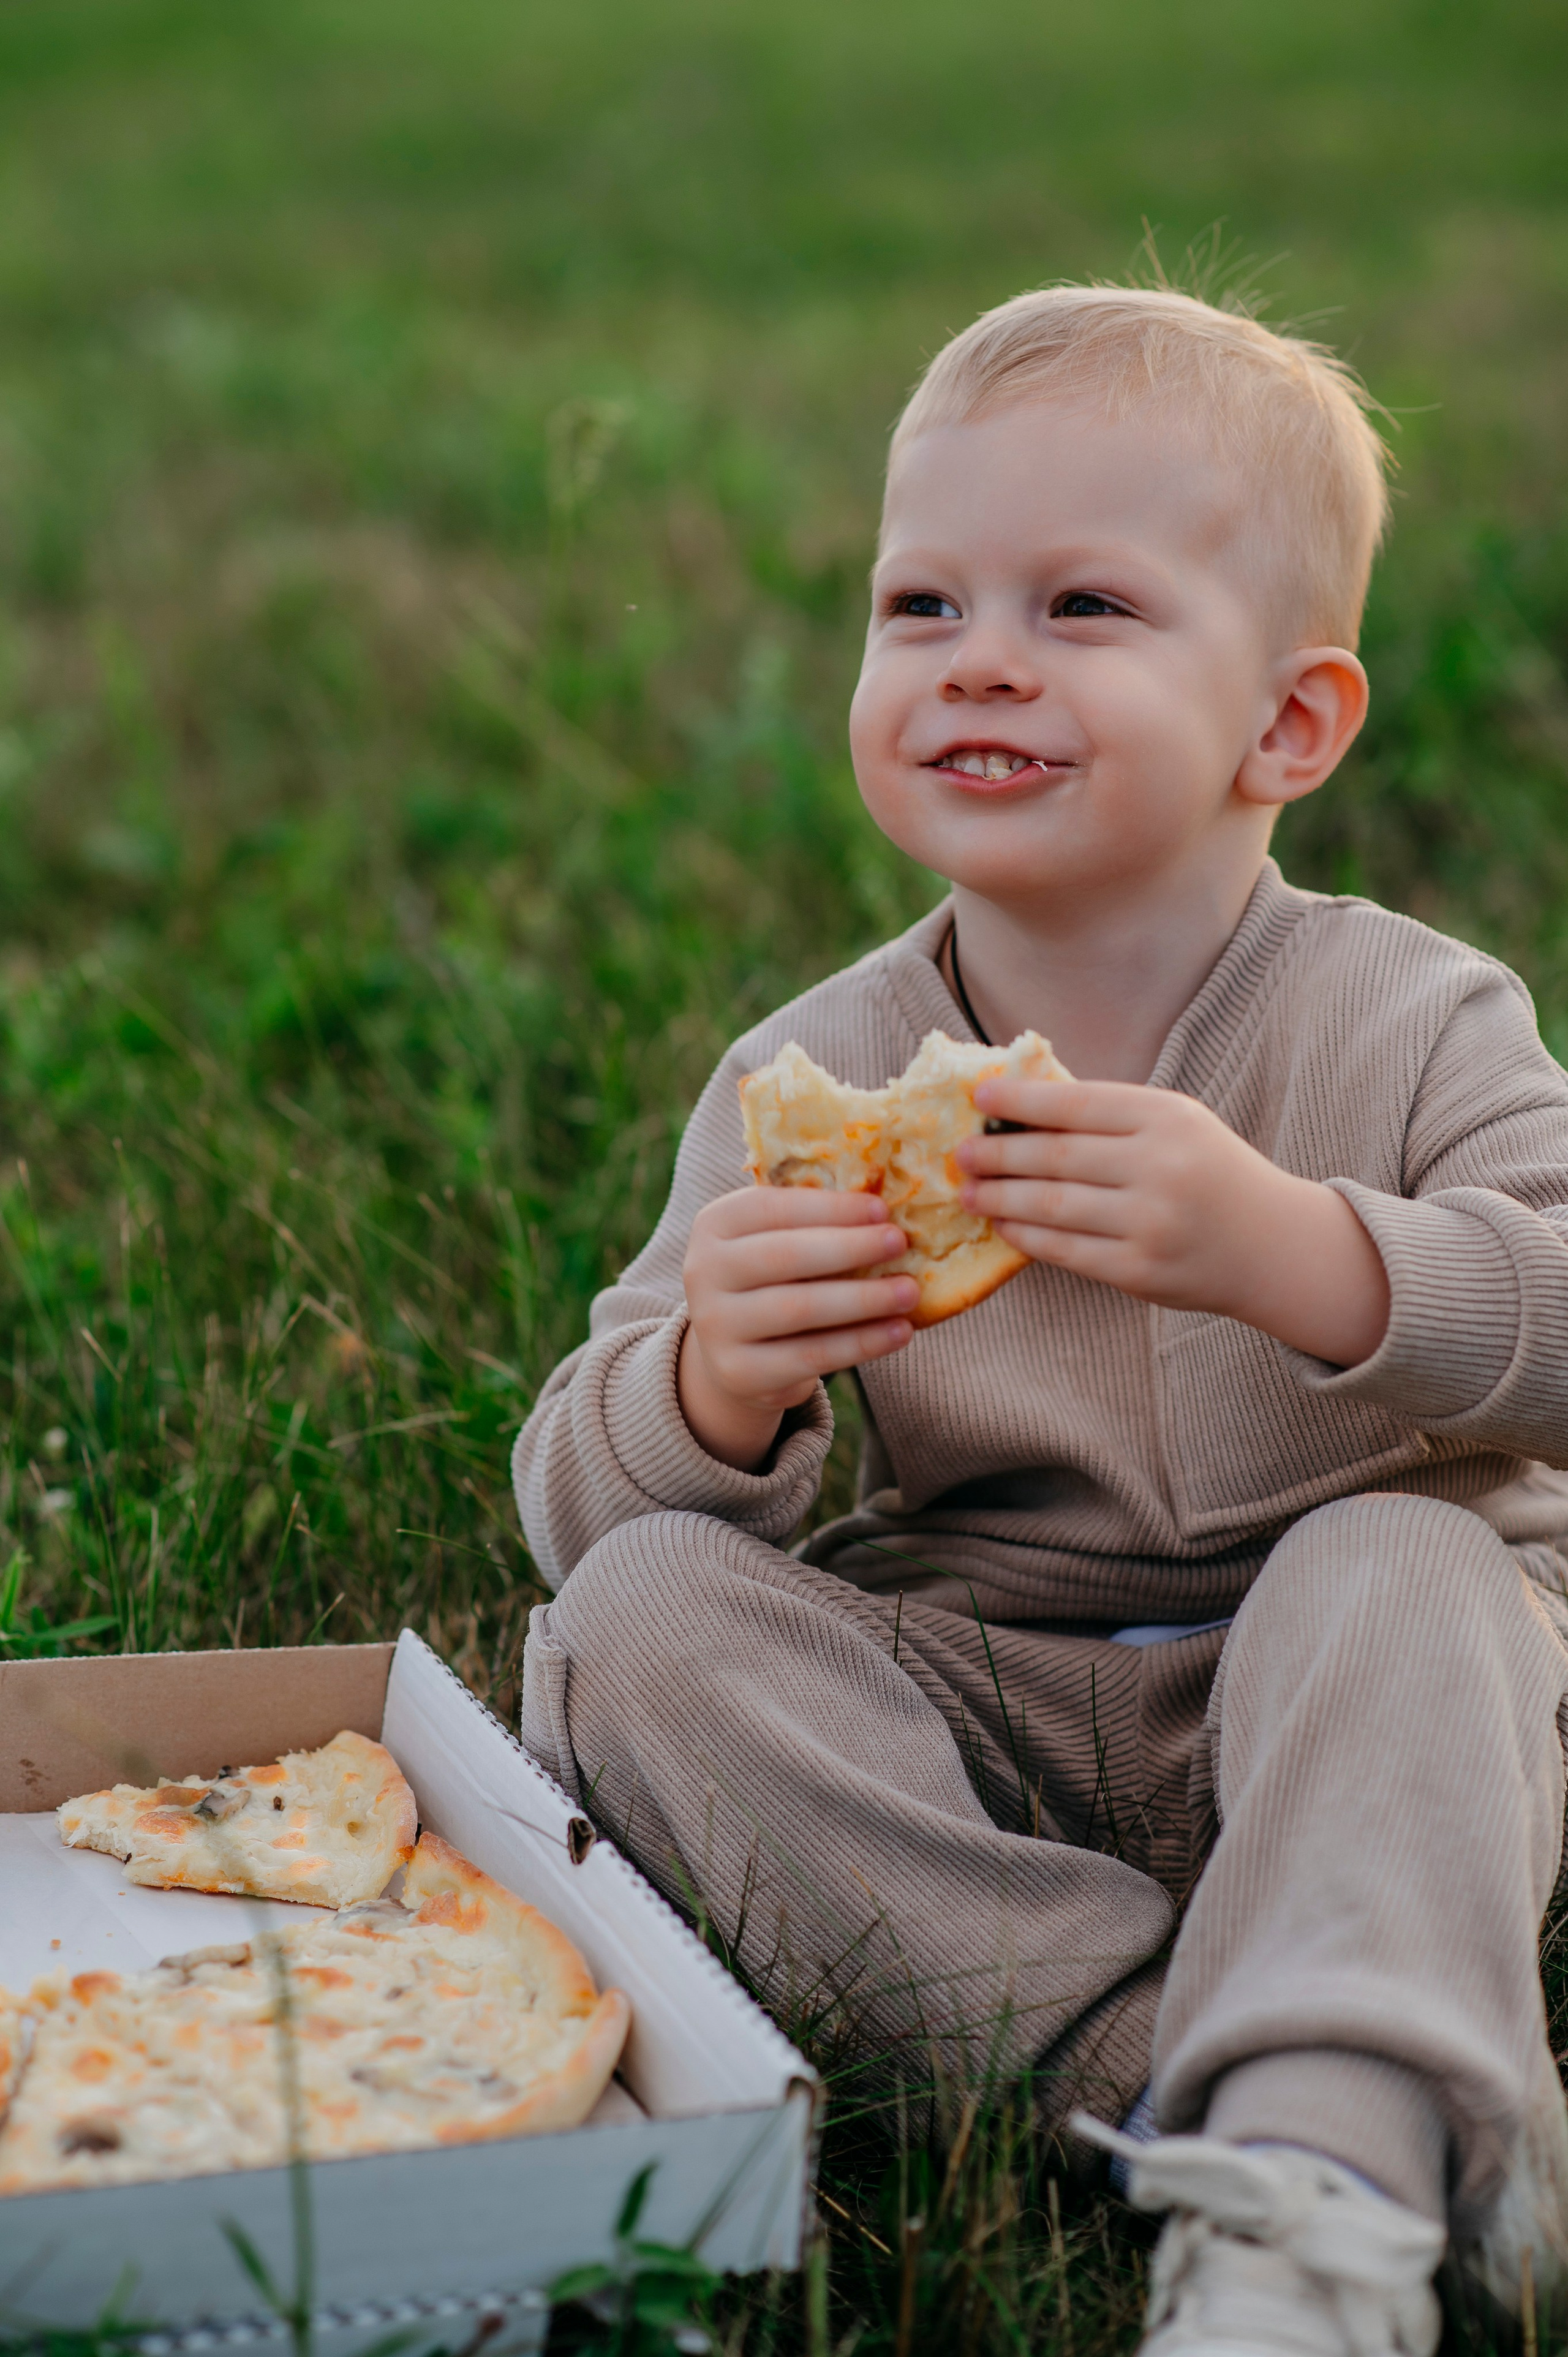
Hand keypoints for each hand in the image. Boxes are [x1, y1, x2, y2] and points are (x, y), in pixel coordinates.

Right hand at [679, 1188, 918, 1470]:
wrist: (735, 1355)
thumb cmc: (773, 1282)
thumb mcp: (777, 1242)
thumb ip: (815, 1224)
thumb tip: (886, 1210)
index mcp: (714, 1225)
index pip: (772, 1208)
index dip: (830, 1208)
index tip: (882, 1209)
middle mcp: (703, 1272)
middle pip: (784, 1255)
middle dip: (849, 1247)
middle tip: (900, 1242)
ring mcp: (716, 1325)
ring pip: (799, 1308)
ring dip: (863, 1298)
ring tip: (909, 1291)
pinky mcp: (740, 1372)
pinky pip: (811, 1355)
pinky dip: (861, 1343)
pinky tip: (900, 1332)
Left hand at [958, 1077, 1389, 1367]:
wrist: (1272, 1244)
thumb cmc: (1210, 1173)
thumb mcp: (1176, 1124)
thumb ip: (1111, 1116)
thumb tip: (1020, 1110)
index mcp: (1167, 1118)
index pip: (1075, 1105)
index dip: (1020, 1102)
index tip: (979, 1098)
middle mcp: (1159, 1167)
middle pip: (1056, 1156)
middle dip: (998, 1154)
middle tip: (960, 1152)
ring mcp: (1150, 1222)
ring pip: (1052, 1206)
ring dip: (1000, 1198)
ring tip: (969, 1191)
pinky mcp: (1140, 1270)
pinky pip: (1066, 1251)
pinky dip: (1026, 1237)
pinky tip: (1003, 1226)